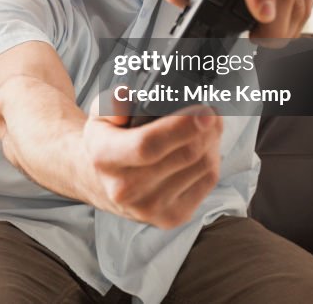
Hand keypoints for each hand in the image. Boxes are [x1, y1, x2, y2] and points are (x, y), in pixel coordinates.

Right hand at [81, 98, 221, 228]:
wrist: (102, 183)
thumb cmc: (107, 142)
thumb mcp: (100, 115)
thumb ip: (112, 102)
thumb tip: (126, 96)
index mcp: (105, 158)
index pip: (148, 145)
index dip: (181, 127)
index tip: (203, 110)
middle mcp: (125, 189)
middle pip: (184, 155)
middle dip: (206, 129)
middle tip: (210, 110)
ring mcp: (150, 208)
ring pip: (202, 166)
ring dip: (212, 142)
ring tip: (207, 126)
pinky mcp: (172, 217)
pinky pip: (207, 181)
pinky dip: (213, 159)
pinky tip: (204, 146)